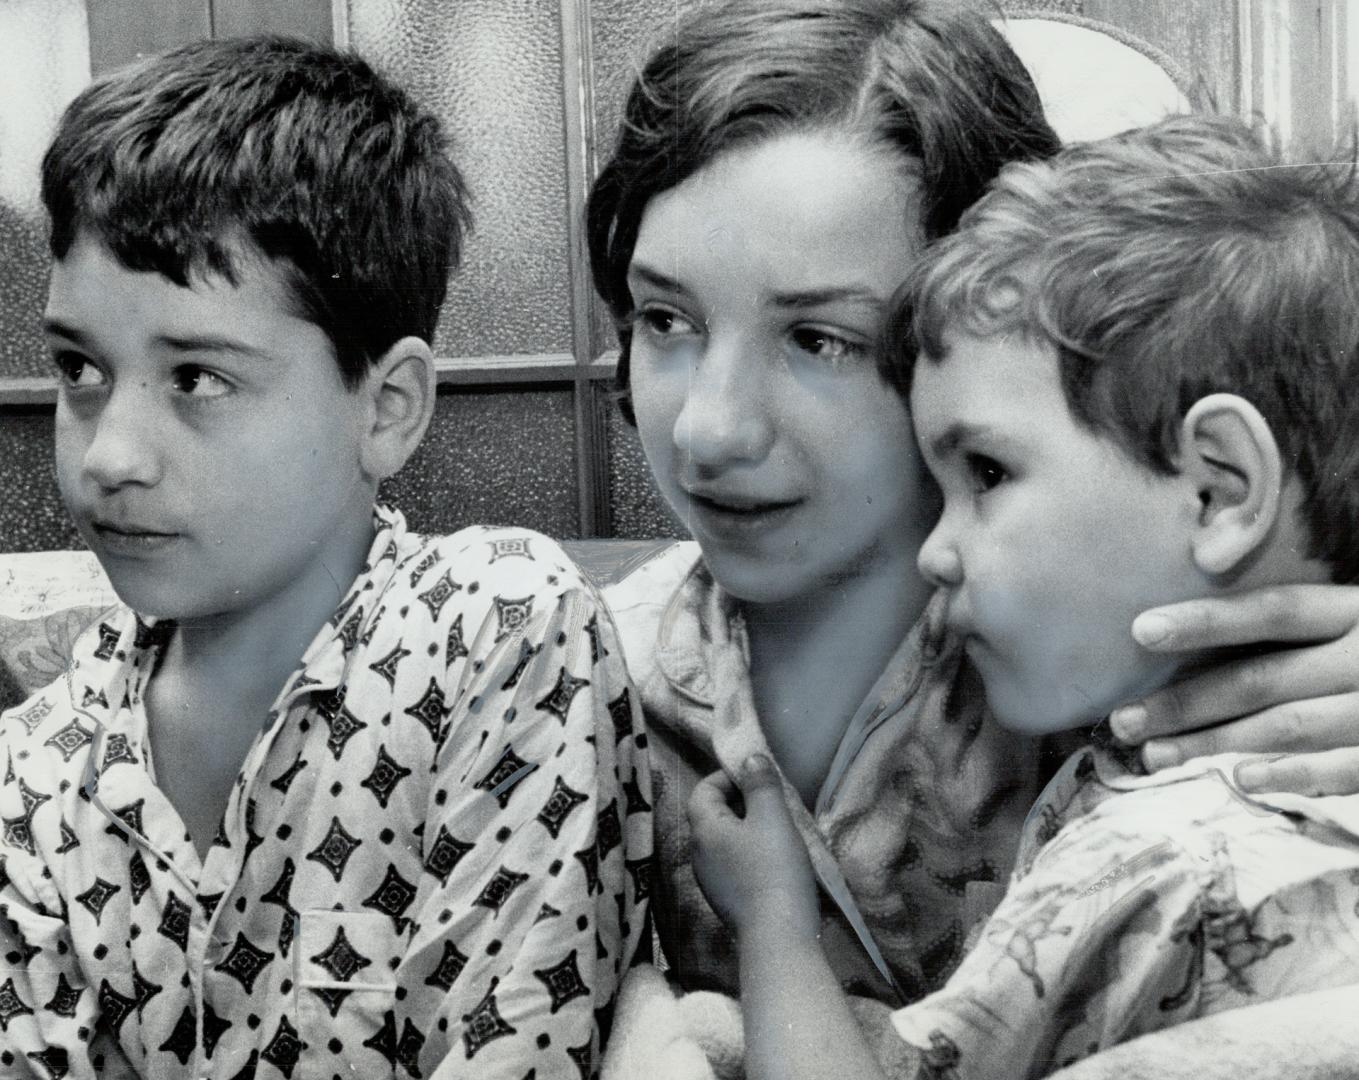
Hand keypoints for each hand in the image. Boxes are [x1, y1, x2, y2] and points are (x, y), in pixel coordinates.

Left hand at [687, 755, 818, 938]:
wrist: (778, 936)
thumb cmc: (774, 869)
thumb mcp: (773, 818)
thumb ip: (760, 784)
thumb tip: (749, 758)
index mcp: (703, 829)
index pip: (703, 790)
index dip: (727, 777)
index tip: (759, 778)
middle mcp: (699, 854)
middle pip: (712, 815)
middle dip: (740, 802)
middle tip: (774, 802)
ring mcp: (710, 881)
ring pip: (724, 841)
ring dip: (747, 829)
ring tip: (779, 830)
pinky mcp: (726, 900)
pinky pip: (733, 864)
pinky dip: (750, 853)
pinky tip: (775, 861)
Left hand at [1112, 584, 1358, 794]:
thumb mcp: (1356, 616)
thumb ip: (1307, 617)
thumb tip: (1206, 577)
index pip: (1276, 612)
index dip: (1208, 620)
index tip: (1141, 630)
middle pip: (1267, 679)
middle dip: (1189, 703)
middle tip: (1124, 720)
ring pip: (1291, 728)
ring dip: (1217, 745)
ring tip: (1155, 756)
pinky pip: (1346, 770)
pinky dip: (1294, 776)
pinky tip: (1241, 781)